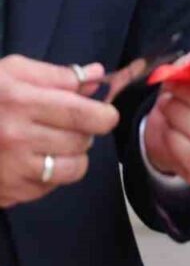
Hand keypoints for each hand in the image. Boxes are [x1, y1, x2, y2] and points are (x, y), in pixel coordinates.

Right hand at [0, 55, 118, 206]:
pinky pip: (49, 187)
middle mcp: (16, 139)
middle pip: (82, 142)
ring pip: (73, 169)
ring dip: (72, 156)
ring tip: (53, 143)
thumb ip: (58, 75)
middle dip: (84, 132)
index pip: (84, 115)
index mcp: (21, 102)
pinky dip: (49, 176)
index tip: (103, 113)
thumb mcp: (12, 72)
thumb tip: (97, 76)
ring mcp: (10, 170)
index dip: (104, 115)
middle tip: (67, 125)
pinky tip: (31, 160)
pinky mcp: (6, 193)